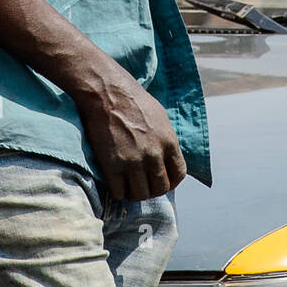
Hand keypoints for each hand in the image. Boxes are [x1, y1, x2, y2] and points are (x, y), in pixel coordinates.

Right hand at [74, 63, 186, 200]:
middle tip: (143, 185)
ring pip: (141, 194)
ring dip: (135, 194)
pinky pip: (119, 192)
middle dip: (153, 189)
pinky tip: (116, 183)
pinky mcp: (112, 166)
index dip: (171, 181)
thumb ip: (166, 139)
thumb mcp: (160, 117)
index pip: (179, 174)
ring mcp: (133, 162)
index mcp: (168, 141)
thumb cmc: (133, 100)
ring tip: (129, 187)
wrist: (107, 93)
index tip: (162, 181)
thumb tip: (166, 157)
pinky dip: (118, 192)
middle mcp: (154, 155)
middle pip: (160, 188)